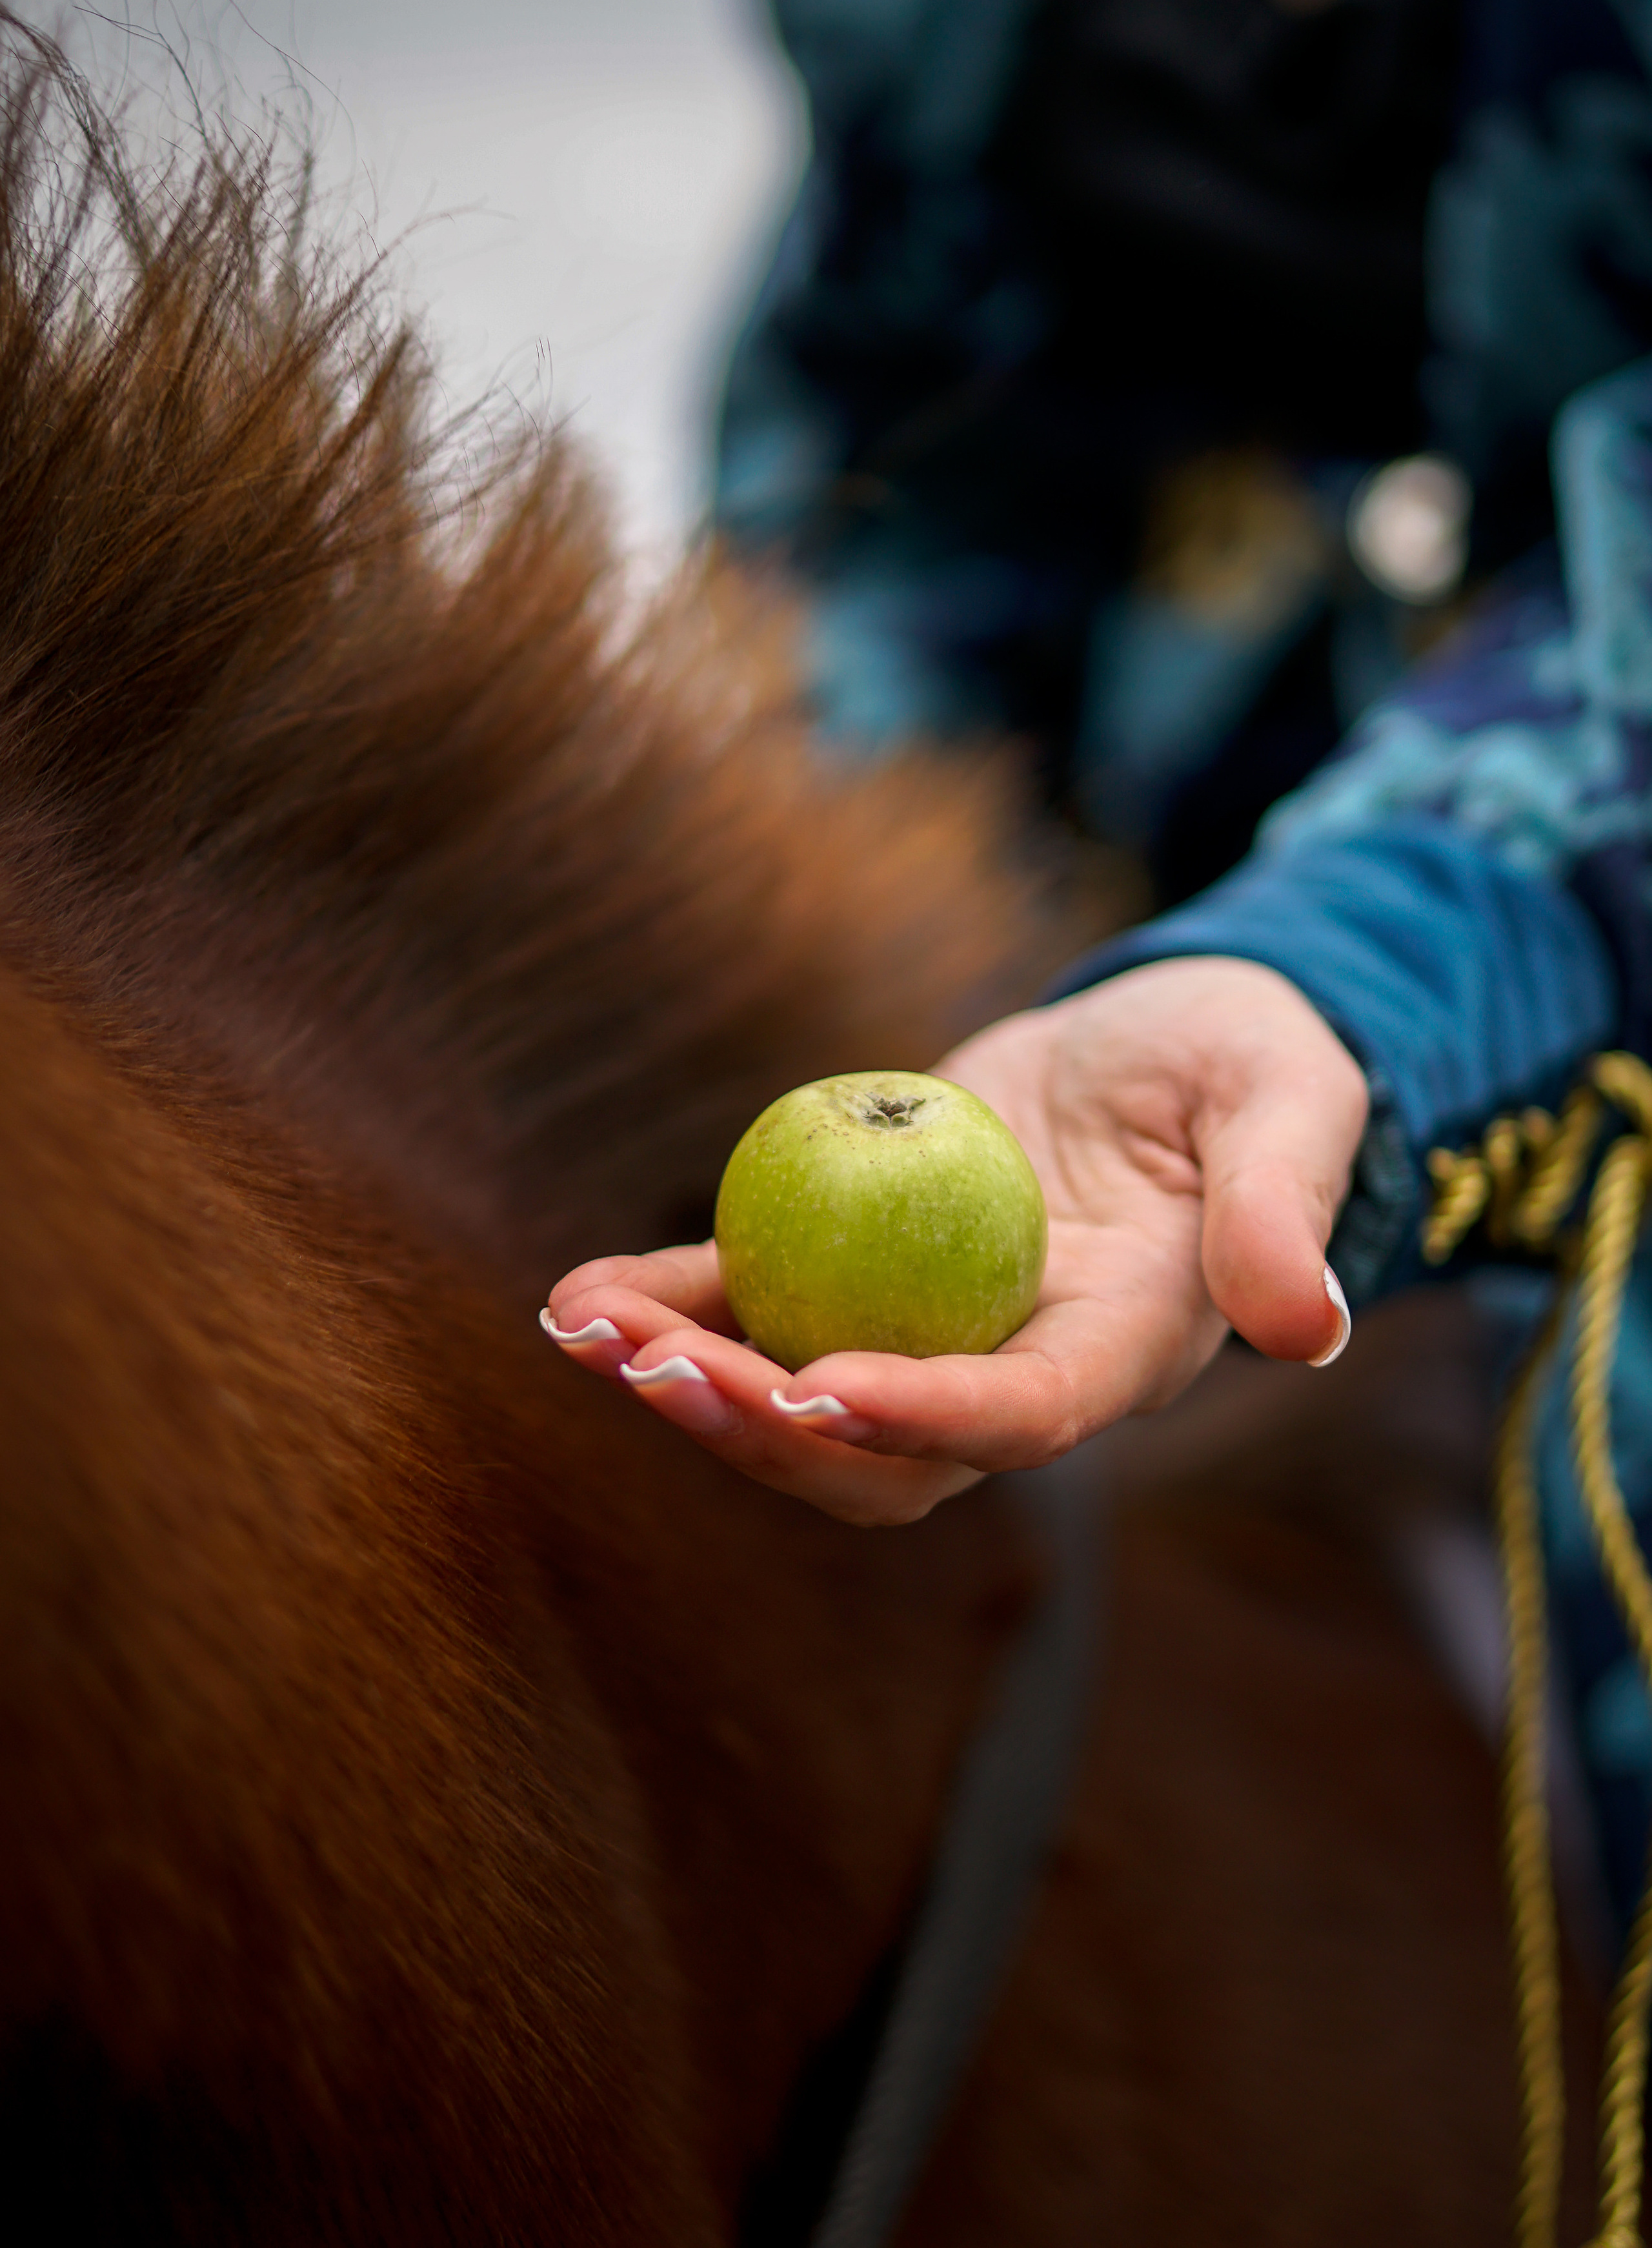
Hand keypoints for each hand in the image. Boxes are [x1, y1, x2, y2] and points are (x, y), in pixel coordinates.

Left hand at [542, 957, 1368, 1524]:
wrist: (1173, 1041)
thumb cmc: (1250, 1060)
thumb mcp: (1288, 1104)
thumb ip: (1280, 1204)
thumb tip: (1301, 1327)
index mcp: (1120, 1345)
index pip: (1020, 1411)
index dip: (924, 1413)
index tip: (819, 1388)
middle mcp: (1013, 1366)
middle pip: (882, 1451)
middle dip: (764, 1430)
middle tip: (654, 1370)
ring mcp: (929, 1327)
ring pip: (799, 1399)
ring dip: (691, 1380)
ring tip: (582, 1331)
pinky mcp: (863, 1267)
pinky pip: (759, 1306)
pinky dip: (673, 1306)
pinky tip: (578, 1298)